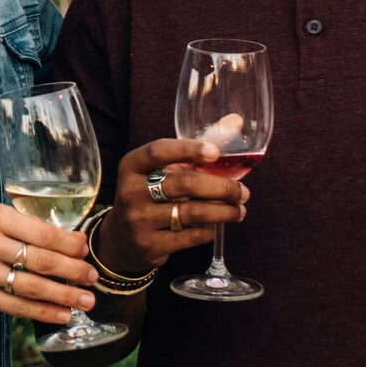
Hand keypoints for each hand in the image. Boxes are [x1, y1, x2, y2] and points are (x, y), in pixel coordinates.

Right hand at [0, 201, 96, 323]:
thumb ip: (24, 225)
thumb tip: (70, 240)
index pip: (42, 232)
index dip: (70, 244)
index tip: (87, 250)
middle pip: (40, 261)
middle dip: (73, 272)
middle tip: (94, 279)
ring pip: (30, 287)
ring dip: (63, 296)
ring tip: (86, 302)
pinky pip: (13, 306)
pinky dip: (40, 312)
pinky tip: (60, 314)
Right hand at [103, 136, 247, 269]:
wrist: (122, 239)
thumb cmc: (150, 195)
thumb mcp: (160, 171)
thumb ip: (193, 150)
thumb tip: (236, 121)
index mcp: (131, 166)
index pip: (158, 151)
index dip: (188, 149)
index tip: (215, 152)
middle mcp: (130, 192)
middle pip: (184, 184)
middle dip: (222, 187)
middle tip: (243, 192)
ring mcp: (139, 221)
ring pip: (192, 213)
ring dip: (224, 211)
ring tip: (240, 210)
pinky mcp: (150, 245)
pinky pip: (191, 236)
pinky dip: (210, 230)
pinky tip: (217, 225)